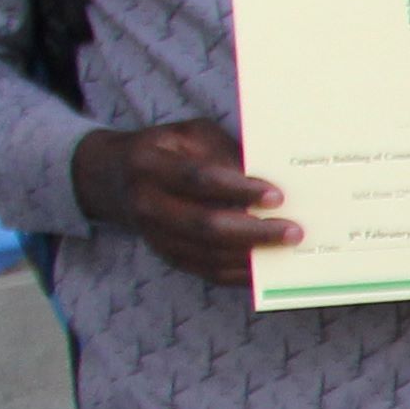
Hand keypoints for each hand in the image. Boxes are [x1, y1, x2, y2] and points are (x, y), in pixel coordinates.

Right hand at [69, 118, 294, 285]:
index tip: (277, 196)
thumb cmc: (168, 151)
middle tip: (293, 231)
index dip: (239, 189)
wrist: (116, 178)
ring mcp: (154, 235)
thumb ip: (224, 152)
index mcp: (148, 164)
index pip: (198, 179)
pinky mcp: (167, 255)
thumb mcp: (191, 136)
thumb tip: (270, 177)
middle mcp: (146, 203)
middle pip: (204, 225)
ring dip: (252, 255)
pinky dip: (240, 273)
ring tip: (288, 248)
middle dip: (253, 231)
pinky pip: (207, 271)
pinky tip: (268, 267)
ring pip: (208, 254)